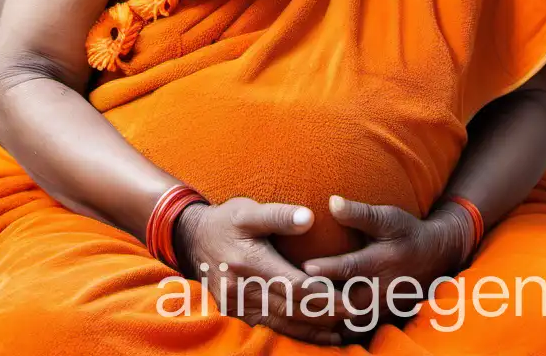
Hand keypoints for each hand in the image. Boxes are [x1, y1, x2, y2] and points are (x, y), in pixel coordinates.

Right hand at [174, 197, 353, 344]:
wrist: (191, 238)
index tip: (349, 299)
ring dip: (311, 329)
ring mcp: (237, 305)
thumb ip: (279, 215)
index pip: (294, 286)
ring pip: (280, 323)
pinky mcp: (235, 312)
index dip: (323, 295)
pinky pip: (267, 327)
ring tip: (341, 330)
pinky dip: (292, 333)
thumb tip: (309, 218)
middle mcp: (242, 289)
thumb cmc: (226, 221)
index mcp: (249, 263)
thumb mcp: (248, 211)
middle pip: (291, 308)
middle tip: (355, 314)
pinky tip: (314, 335)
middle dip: (324, 314)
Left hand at [300, 195, 471, 326]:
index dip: (329, 269)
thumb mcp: (388, 218)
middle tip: (294, 295)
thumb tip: (332, 202)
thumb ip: (359, 213)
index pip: (352, 268)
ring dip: (327, 319)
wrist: (436, 256)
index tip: (305, 267)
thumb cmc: (406, 232)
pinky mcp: (381, 318)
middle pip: (348, 301)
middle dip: (322, 300)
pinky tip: (314, 327)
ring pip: (351, 320)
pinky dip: (336, 330)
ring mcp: (383, 307)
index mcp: (382, 262)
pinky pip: (356, 330)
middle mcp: (382, 289)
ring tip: (299, 312)